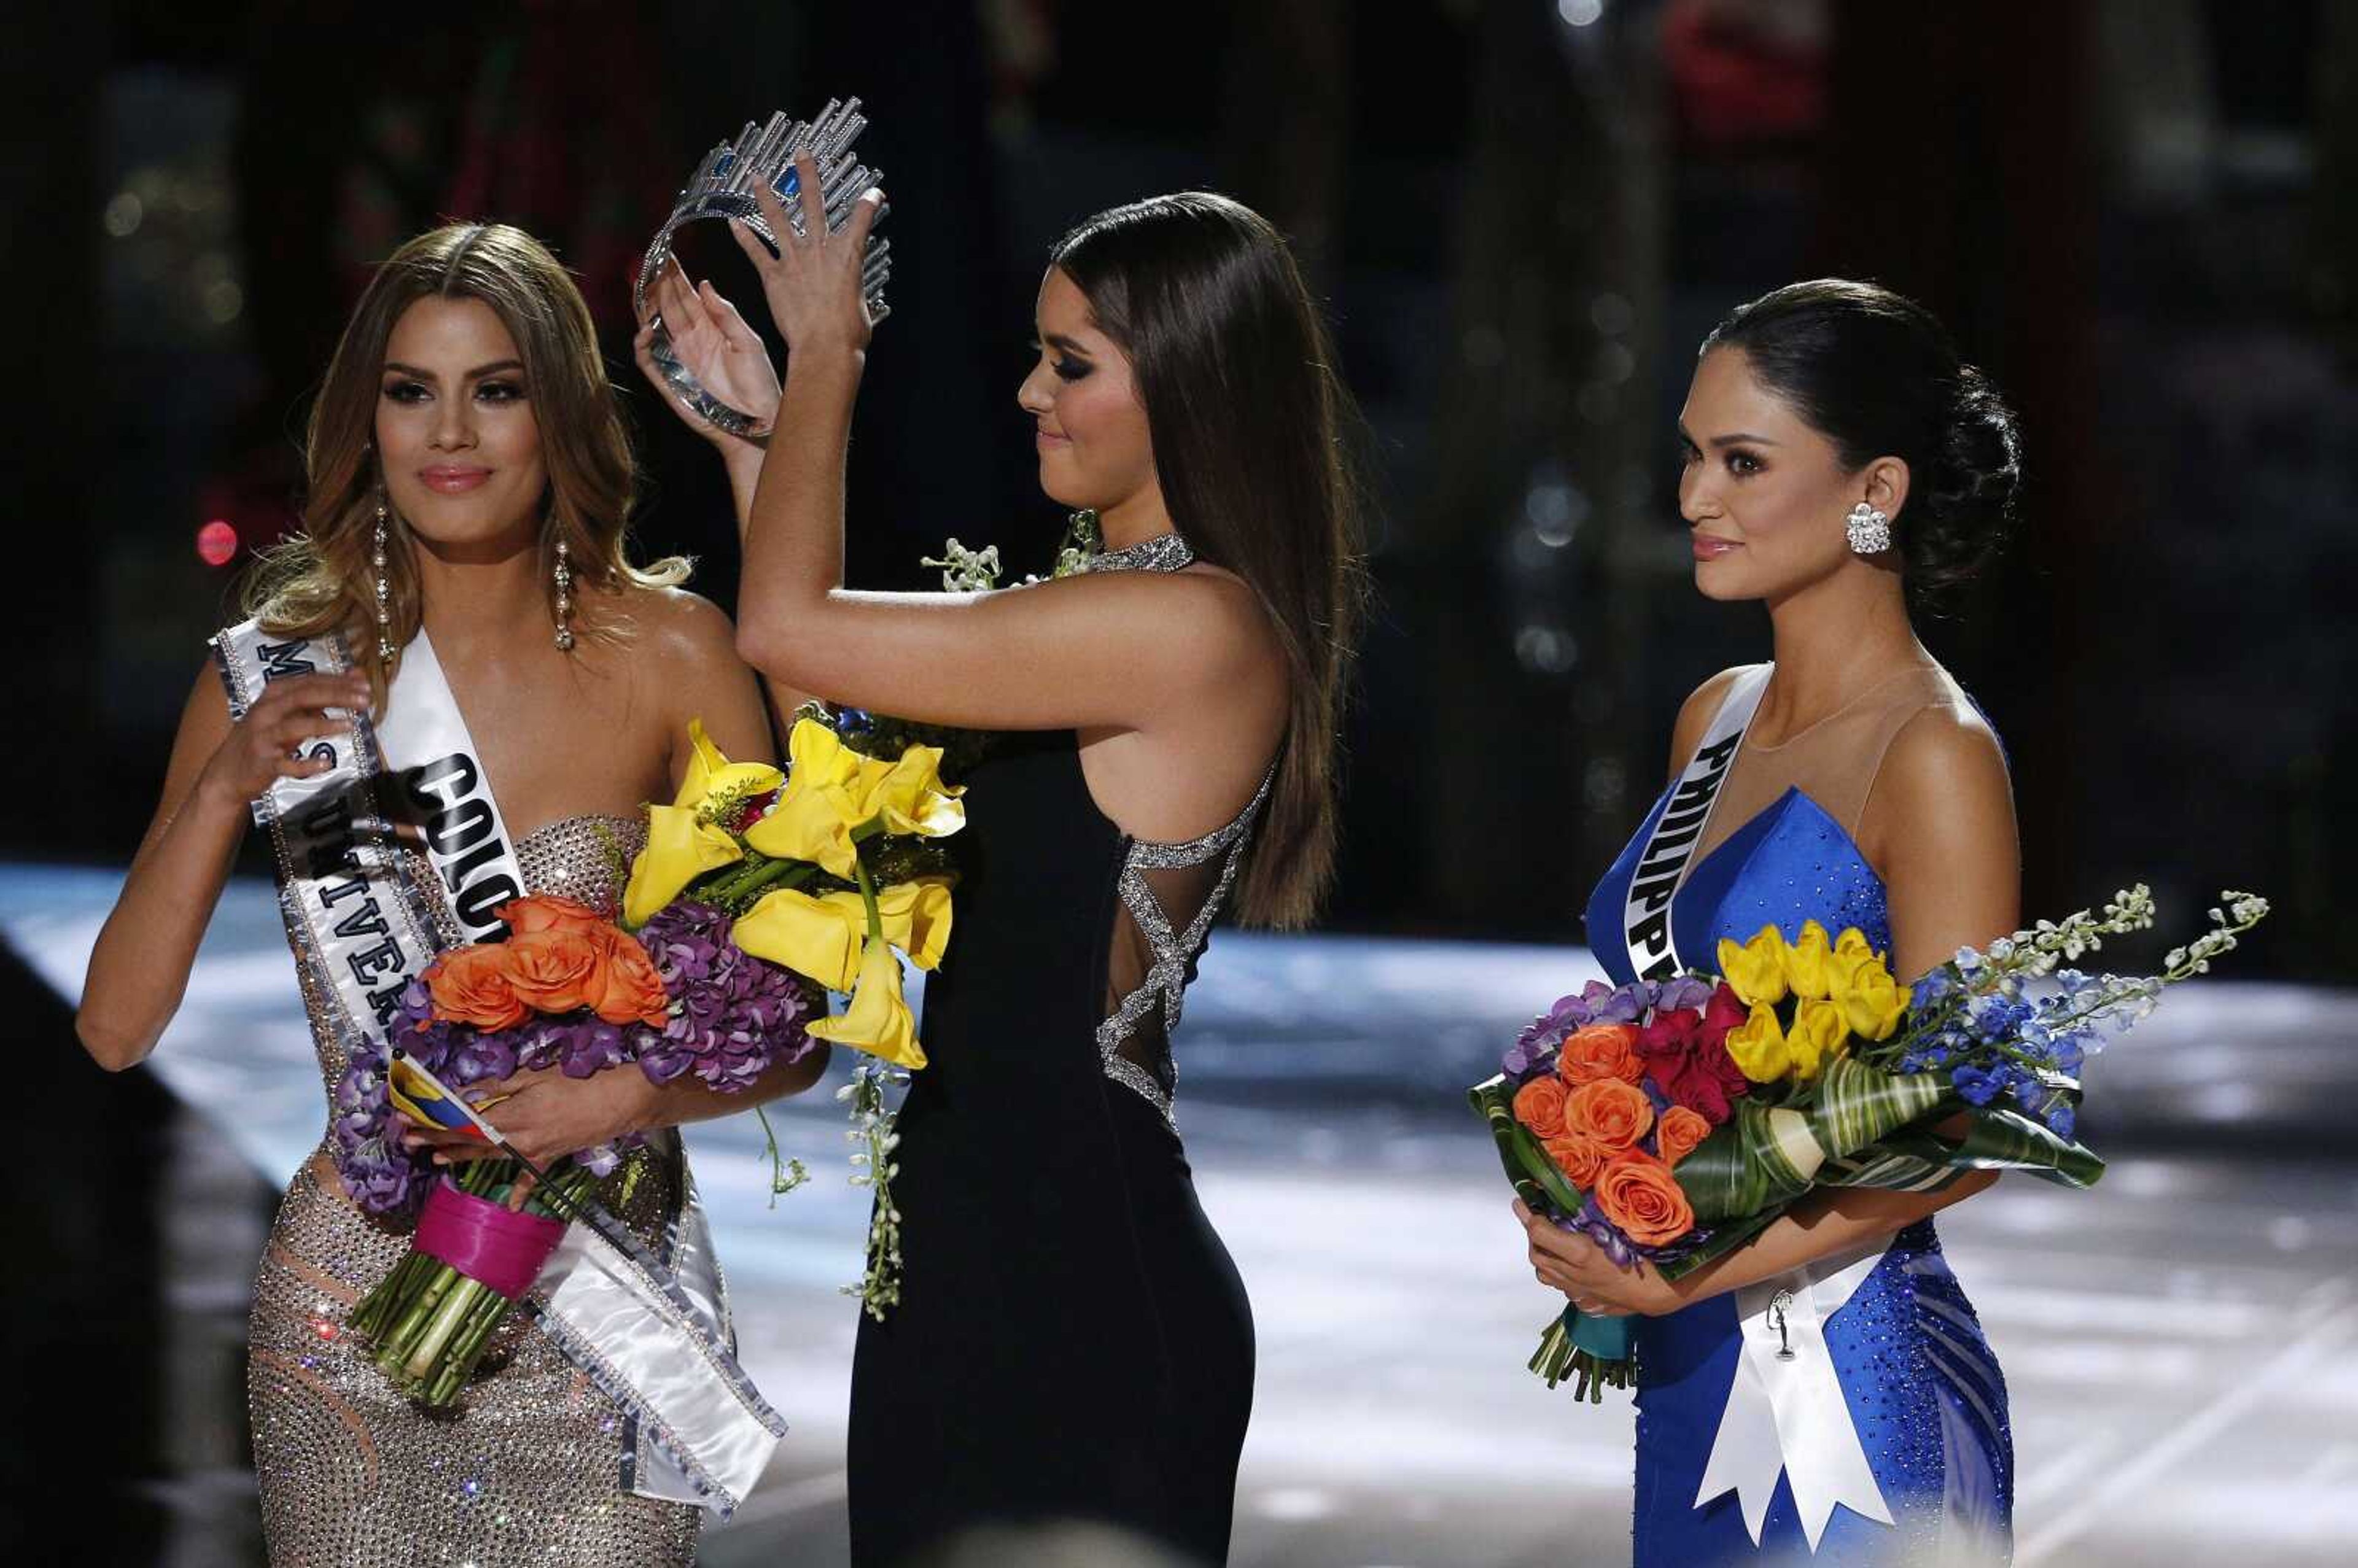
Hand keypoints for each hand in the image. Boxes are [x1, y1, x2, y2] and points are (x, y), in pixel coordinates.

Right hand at [198, 671, 371, 805]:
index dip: (338, 681)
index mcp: (274, 695)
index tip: (365, 684)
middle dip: (336, 696)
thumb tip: (356, 676)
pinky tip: (325, 764)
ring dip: (323, 725)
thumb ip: (320, 696)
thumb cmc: (266, 737)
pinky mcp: (263, 763)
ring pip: (293, 726)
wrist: (228, 772)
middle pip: (303, 697)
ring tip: (350, 724)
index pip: (309, 681)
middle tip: (365, 700)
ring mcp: (263, 737)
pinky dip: (306, 765)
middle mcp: (266, 711)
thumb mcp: (290, 713)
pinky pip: (286, 764)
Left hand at [400, 1063, 661, 1170]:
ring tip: (438, 1159)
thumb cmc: (578, 1081)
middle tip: (409, 1141)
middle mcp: (516, 1139)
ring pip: (490, 1157)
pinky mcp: (548, 1158)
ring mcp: (532, 1152)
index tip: (408, 1121)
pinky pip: (531, 1178)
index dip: (433, 1123)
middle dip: (437, 1140)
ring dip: (462, 1157)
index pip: (461, 1123)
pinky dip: (520, 1193)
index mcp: (511, 1116)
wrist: (618, 1102)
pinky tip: (510, 1206)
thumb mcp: (535, 1075)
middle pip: (469, 1142)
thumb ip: (498, 1086)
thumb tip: (467, 1094)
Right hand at [633, 256, 780, 448]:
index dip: (675, 277)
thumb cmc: (760, 385)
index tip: (666, 255)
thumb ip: (726, 315)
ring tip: (641, 289)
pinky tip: (647, 330)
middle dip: (656, 285)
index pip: (686, 297)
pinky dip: (643, 346)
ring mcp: (679, 359)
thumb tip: (705, 284)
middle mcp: (691, 341)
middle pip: (667, 307)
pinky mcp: (671, 380)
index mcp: (710, 329)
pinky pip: (649, 361)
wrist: (759, 422)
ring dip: (645, 309)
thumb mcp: (749, 343)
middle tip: (648, 263)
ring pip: (654, 328)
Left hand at [738, 154, 885, 361]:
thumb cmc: (848, 332)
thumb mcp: (860, 304)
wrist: (825, 347)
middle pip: (814, 204)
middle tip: (802, 155)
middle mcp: (820, 250)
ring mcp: (795, 260)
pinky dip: (744, 237)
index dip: (869, 202)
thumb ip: (852, 290)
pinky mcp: (774, 276)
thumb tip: (850, 295)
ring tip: (758, 177)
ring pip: (778, 220)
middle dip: (808, 176)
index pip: (862, 219)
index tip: (874, 193)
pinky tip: (733, 223)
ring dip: (767, 197)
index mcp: (848, 255)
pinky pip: (756, 252)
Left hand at [1513, 1199, 1684, 1317]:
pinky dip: (1559, 1274)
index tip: (1520, 1202)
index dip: (1527, 1215)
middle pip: (1537, 1255)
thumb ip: (1598, 1209)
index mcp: (1582, 1253)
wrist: (1665, 1290)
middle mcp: (1575, 1274)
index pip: (1540, 1233)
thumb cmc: (1649, 1251)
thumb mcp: (1623, 1224)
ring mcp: (1580, 1291)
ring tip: (1546, 1241)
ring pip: (1546, 1275)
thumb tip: (1579, 1190)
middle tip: (1532, 1218)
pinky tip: (1568, 1264)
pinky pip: (1563, 1287)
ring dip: (1542, 1257)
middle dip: (1531, 1235)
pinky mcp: (1588, 1302)